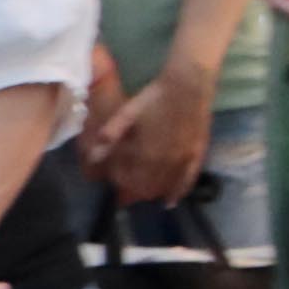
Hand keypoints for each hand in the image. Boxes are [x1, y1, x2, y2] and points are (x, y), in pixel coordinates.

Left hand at [85, 51, 217, 203]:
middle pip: (146, 187)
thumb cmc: (154, 98)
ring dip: (152, 193)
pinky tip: (170, 202)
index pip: (129, 179)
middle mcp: (165, 162)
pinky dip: (178, 193)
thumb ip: (110, 136)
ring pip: (165, 187)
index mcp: (146, 153)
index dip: (119, 184)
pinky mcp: (196, 155)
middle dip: (134, 192)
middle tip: (125, 193)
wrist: (188, 86)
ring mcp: (182, 161)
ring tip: (143, 196)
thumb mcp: (127, 114)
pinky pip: (187, 181)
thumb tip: (92, 158)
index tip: (113, 185)